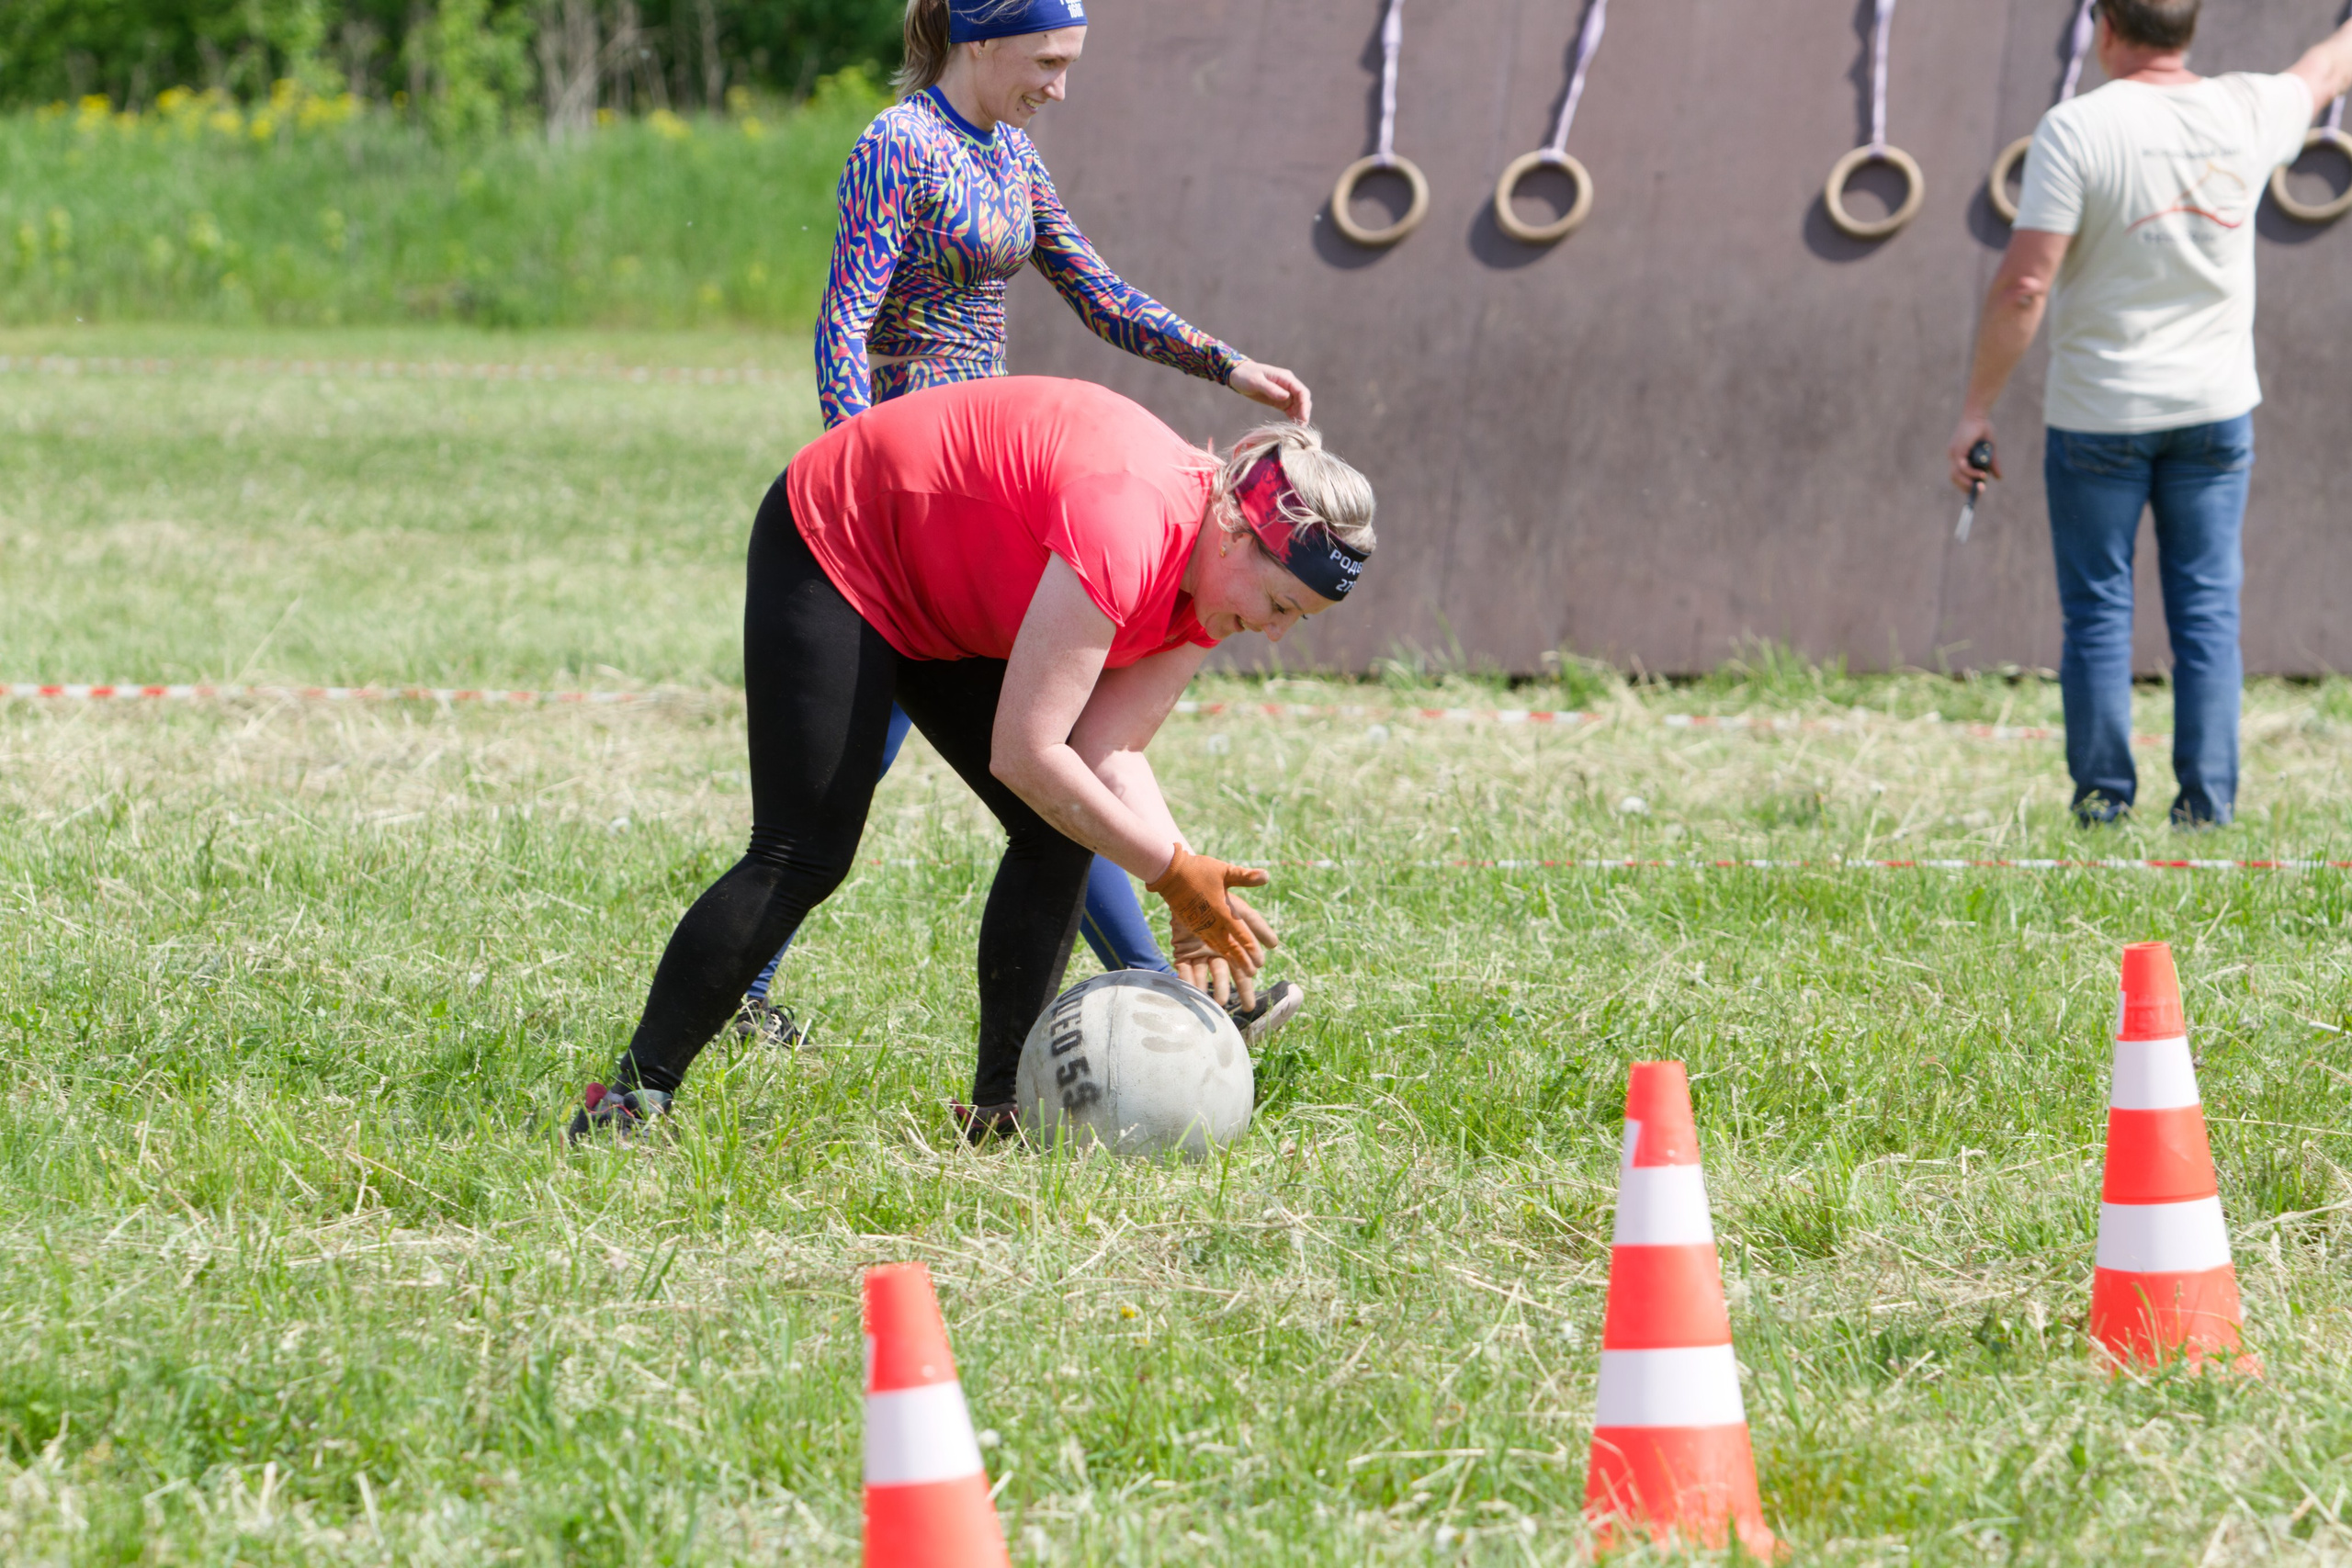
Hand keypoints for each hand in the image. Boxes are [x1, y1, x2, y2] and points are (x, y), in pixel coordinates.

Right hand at [1146, 845, 1268, 973]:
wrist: (1170, 873)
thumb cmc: (1199, 870)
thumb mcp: (1224, 871)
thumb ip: (1245, 877)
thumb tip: (1266, 875)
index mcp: (1223, 911)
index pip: (1241, 935)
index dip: (1251, 949)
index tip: (1260, 961)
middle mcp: (1212, 923)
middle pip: (1230, 947)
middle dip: (1242, 961)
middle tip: (1253, 973)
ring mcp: (1200, 926)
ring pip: (1218, 948)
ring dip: (1229, 959)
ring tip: (1239, 970)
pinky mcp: (1192, 925)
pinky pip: (1206, 942)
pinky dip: (1216, 951)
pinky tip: (1221, 954)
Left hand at [1170, 891, 1277, 1009]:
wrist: (1191, 888)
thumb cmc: (1219, 899)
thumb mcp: (1240, 911)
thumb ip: (1257, 925)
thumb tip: (1276, 944)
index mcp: (1230, 947)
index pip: (1240, 971)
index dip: (1245, 987)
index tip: (1249, 1006)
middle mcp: (1215, 953)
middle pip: (1223, 975)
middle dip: (1226, 991)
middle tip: (1220, 1010)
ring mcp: (1198, 952)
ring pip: (1203, 973)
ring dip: (1205, 987)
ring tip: (1207, 1001)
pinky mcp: (1182, 950)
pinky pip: (1183, 967)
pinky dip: (1185, 978)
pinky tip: (1187, 990)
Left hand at [1229, 360, 1312, 424]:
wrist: (1238, 375)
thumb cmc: (1246, 376)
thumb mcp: (1256, 382)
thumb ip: (1271, 389)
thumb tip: (1286, 397)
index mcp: (1285, 378)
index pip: (1302, 392)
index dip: (1305, 405)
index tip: (1304, 418)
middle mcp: (1288, 385)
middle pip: (1303, 400)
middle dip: (1304, 413)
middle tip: (1301, 428)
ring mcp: (1285, 393)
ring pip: (1299, 406)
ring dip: (1300, 417)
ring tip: (1298, 430)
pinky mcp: (1280, 400)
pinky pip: (1290, 409)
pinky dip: (1293, 417)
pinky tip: (1293, 427)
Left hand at [1948, 414, 1999, 495]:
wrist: (1978, 414)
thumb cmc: (1983, 429)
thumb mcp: (1990, 450)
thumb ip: (1992, 464)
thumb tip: (1999, 478)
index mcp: (1958, 456)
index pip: (1957, 476)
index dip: (1965, 485)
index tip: (1976, 492)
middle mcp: (1953, 456)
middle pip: (1955, 478)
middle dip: (1967, 487)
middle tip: (1980, 491)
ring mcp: (1953, 453)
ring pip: (1957, 475)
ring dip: (1969, 482)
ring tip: (1981, 486)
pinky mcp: (1958, 450)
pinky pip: (1963, 466)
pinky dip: (1972, 472)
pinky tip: (1982, 475)